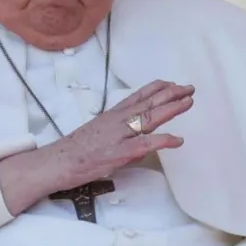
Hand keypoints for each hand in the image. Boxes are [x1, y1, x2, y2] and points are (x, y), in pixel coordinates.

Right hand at [0, 80, 192, 214]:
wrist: (57, 162)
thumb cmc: (74, 152)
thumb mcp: (98, 136)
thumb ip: (120, 135)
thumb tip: (140, 142)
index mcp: (111, 115)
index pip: (136, 96)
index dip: (155, 89)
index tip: (171, 82)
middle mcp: (117, 120)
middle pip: (147, 103)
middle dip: (170, 94)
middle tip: (189, 88)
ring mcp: (119, 135)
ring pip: (149, 118)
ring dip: (170, 108)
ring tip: (188, 102)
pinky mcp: (120, 152)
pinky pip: (146, 144)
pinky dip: (164, 140)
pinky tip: (178, 139)